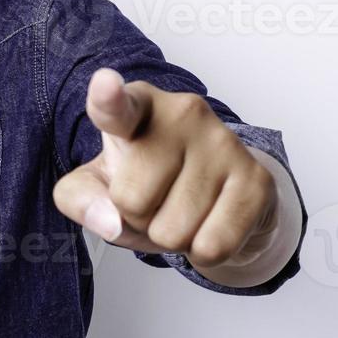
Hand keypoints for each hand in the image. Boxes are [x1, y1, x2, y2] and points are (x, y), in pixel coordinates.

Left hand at [52, 67, 278, 268]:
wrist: (219, 190)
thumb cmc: (148, 180)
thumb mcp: (99, 185)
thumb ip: (80, 199)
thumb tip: (109, 221)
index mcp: (136, 106)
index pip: (116, 107)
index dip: (107, 98)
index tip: (104, 84)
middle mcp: (182, 112)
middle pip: (131, 201)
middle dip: (138, 217)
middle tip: (157, 199)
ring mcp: (223, 142)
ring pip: (172, 230)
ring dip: (171, 237)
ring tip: (183, 210)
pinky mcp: (256, 178)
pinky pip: (213, 246)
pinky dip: (204, 252)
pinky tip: (209, 225)